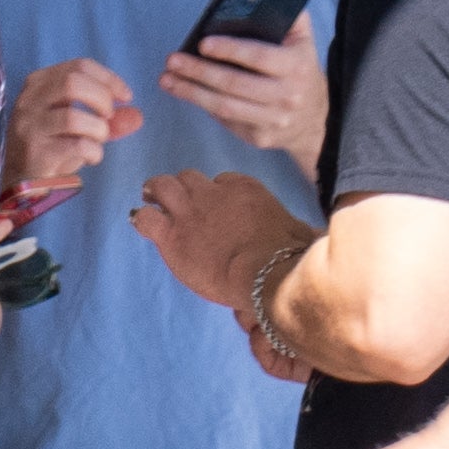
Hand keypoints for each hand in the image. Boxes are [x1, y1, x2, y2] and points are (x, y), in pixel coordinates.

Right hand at [0, 57, 139, 216]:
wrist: (19, 177)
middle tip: (108, 117)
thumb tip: (137, 116)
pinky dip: (94, 151)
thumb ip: (107, 118)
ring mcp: (30, 127)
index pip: (79, 66)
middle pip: (73, 83)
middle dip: (102, 98)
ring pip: (73, 116)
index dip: (108, 78)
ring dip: (98, 129)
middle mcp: (29, 100)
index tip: (125, 96)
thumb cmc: (50, 144)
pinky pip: (76, 146)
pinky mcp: (36, 153)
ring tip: (98, 139)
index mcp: (38, 83)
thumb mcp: (78, 124)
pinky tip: (92, 158)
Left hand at [124, 169, 304, 314]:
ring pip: (163, 186)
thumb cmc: (288, 258)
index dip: (214, 193)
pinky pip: (146, 217)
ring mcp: (190, 211)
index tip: (214, 208)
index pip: (221, 180)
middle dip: (180, 187)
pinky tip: (143, 223)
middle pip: (188, 177)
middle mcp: (214, 193)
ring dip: (155, 192)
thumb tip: (306, 238)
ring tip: (149, 199)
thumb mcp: (295, 232)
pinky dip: (142, 219)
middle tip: (170, 196)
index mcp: (243, 188)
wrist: (269, 271)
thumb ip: (289, 229)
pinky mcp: (173, 235)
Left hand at [159, 12, 326, 181]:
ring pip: (224, 107)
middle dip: (198, 72)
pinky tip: (185, 92)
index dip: (230, 50)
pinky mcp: (259, 137)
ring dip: (191, 92)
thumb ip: (290, 18)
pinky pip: (226, 120)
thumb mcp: (303, 42)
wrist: (315, 119)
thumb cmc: (300, 72)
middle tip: (173, 60)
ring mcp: (273, 120)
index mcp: (296, 67)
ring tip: (167, 79)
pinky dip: (203, 105)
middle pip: (234, 84)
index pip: (259, 57)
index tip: (202, 44)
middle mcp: (287, 96)